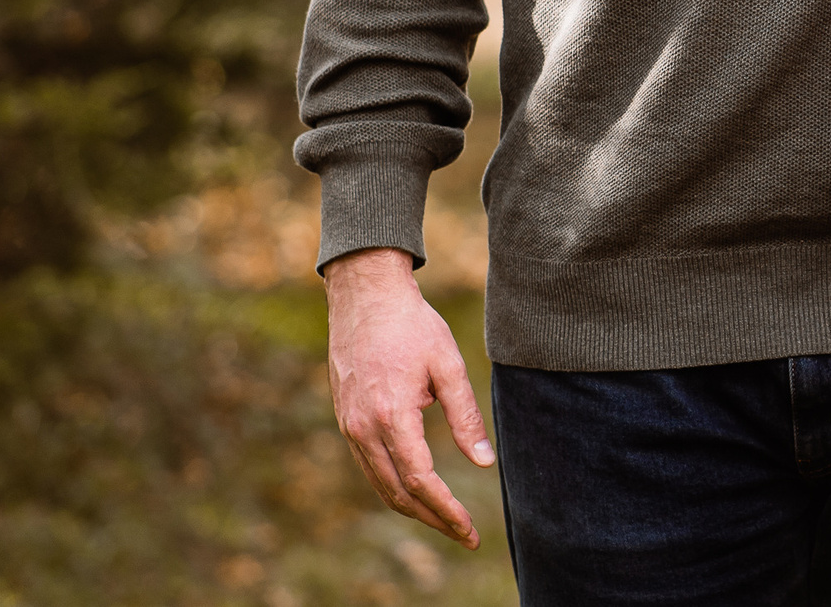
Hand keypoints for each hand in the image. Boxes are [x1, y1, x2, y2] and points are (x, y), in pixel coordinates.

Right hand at [324, 247, 493, 547]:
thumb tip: (484, 462)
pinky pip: (370, 465)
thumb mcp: (448, 364)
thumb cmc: (412, 325)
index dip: (446, 509)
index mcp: (392, 415)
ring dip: (413, 507)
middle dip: (432, 518)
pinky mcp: (346, 420)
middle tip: (465, 534)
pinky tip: (417, 489)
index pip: (420, 479)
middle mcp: (363, 428)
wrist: (365, 296)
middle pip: (397, 492)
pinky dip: (394, 485)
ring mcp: (349, 426)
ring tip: (446, 519)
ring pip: (380, 484)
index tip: (469, 529)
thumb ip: (465, 416)